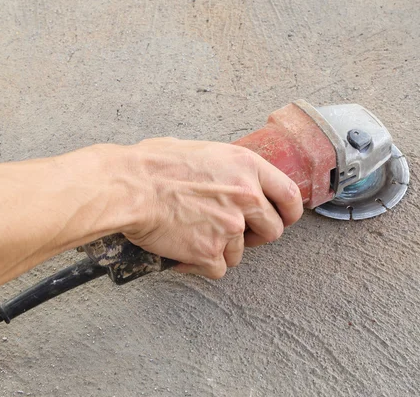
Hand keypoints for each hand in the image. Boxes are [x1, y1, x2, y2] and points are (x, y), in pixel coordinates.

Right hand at [119, 138, 302, 278]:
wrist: (130, 187)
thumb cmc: (155, 164)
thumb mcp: (203, 151)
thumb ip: (228, 168)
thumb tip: (232, 176)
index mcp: (247, 166)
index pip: (290, 195)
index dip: (289, 212)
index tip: (282, 218)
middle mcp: (246, 197)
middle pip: (273, 230)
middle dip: (256, 236)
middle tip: (235, 232)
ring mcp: (230, 226)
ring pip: (240, 253)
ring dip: (222, 249)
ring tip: (195, 234)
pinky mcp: (210, 251)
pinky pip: (218, 268)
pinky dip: (202, 264)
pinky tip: (185, 251)